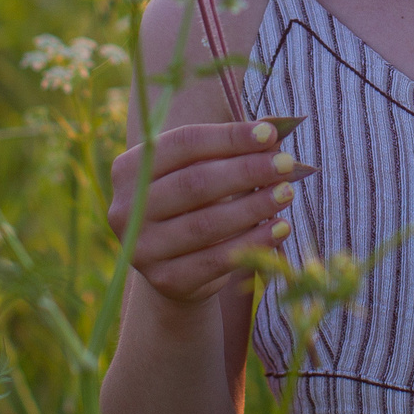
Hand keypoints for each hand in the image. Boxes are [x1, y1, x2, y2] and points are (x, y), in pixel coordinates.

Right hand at [105, 118, 308, 307]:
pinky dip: (253, 243)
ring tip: (286, 193)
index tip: (270, 134)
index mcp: (129, 168)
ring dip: (253, 207)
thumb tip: (272, 134)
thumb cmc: (193, 204)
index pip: (183, 144)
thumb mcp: (201, 171)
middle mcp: (126, 208)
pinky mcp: (166, 279)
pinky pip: (216, 260)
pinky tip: (280, 228)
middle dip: (246, 171)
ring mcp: (142, 248)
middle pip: (194, 183)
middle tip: (286, 164)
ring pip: (206, 223)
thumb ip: (228, 151)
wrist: (175, 266)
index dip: (229, 137)